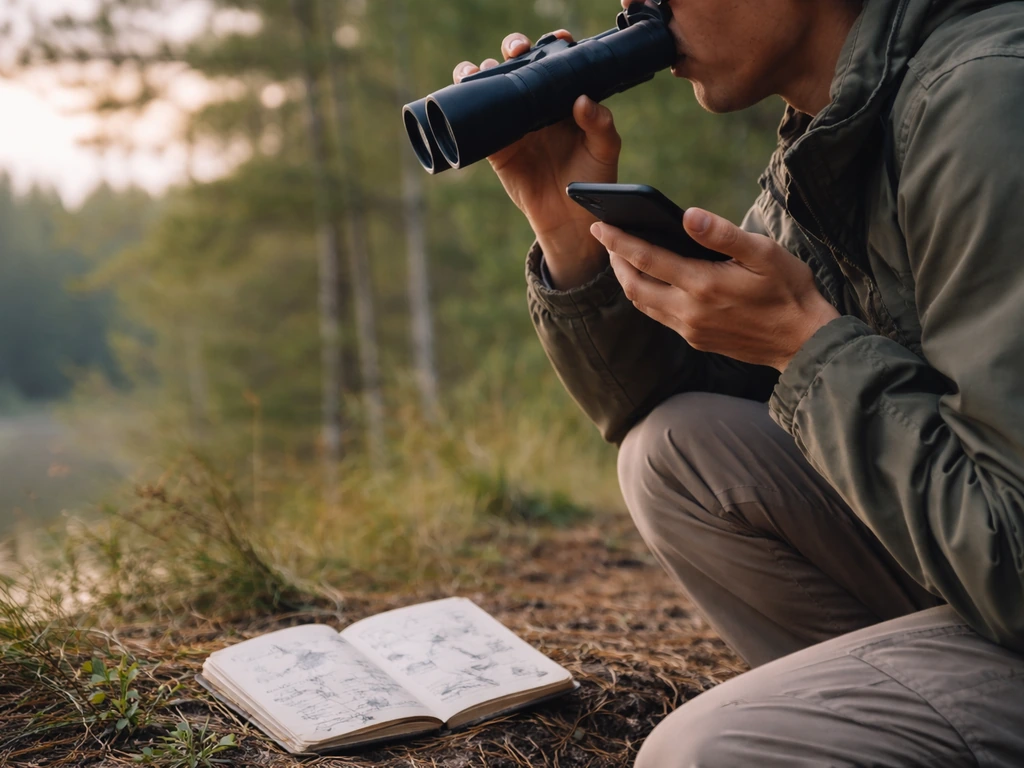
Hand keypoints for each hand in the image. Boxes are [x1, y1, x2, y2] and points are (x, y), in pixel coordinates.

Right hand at [453, 32, 621, 288]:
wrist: (570, 221)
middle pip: (519, 66)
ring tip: (481, 69)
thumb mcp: (605, 151)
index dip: (553, 46)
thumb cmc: (593, 184)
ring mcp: (515, 125)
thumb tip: (583, 100)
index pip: (556, 64)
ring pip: (493, 88)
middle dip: (514, 49)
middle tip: (516, 50)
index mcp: (564, 101)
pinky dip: (466, 105)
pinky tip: (464, 92)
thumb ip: (601, 125)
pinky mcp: (497, 148)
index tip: (557, 41)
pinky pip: (479, 122)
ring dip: (483, 71)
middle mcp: (538, 107)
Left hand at [591, 208, 840, 371]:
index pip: (646, 259)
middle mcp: (689, 311)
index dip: (618, 241)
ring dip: (629, 280)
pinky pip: (661, 316)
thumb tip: (687, 215)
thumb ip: (723, 234)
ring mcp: (690, 330)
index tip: (598, 226)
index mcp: (702, 285)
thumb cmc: (789, 291)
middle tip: (606, 239)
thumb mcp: (764, 253)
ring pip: (644, 304)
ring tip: (623, 258)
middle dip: (616, 261)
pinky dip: (648, 296)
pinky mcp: (696, 340)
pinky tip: (653, 281)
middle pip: (634, 286)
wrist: (804, 342)